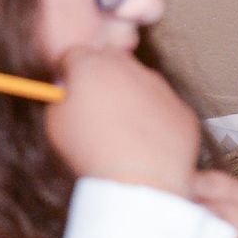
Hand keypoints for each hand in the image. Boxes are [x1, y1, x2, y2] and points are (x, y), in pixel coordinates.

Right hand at [44, 48, 197, 195]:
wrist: (138, 181)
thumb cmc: (90, 151)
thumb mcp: (55, 122)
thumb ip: (60, 98)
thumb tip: (69, 94)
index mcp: (91, 64)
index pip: (75, 55)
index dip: (70, 74)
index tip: (70, 92)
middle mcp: (129, 67)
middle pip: (111, 63)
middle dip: (102, 80)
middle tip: (97, 111)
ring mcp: (160, 88)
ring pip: (141, 83)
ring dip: (131, 98)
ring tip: (123, 132)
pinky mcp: (182, 110)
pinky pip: (164, 108)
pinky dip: (156, 120)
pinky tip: (145, 144)